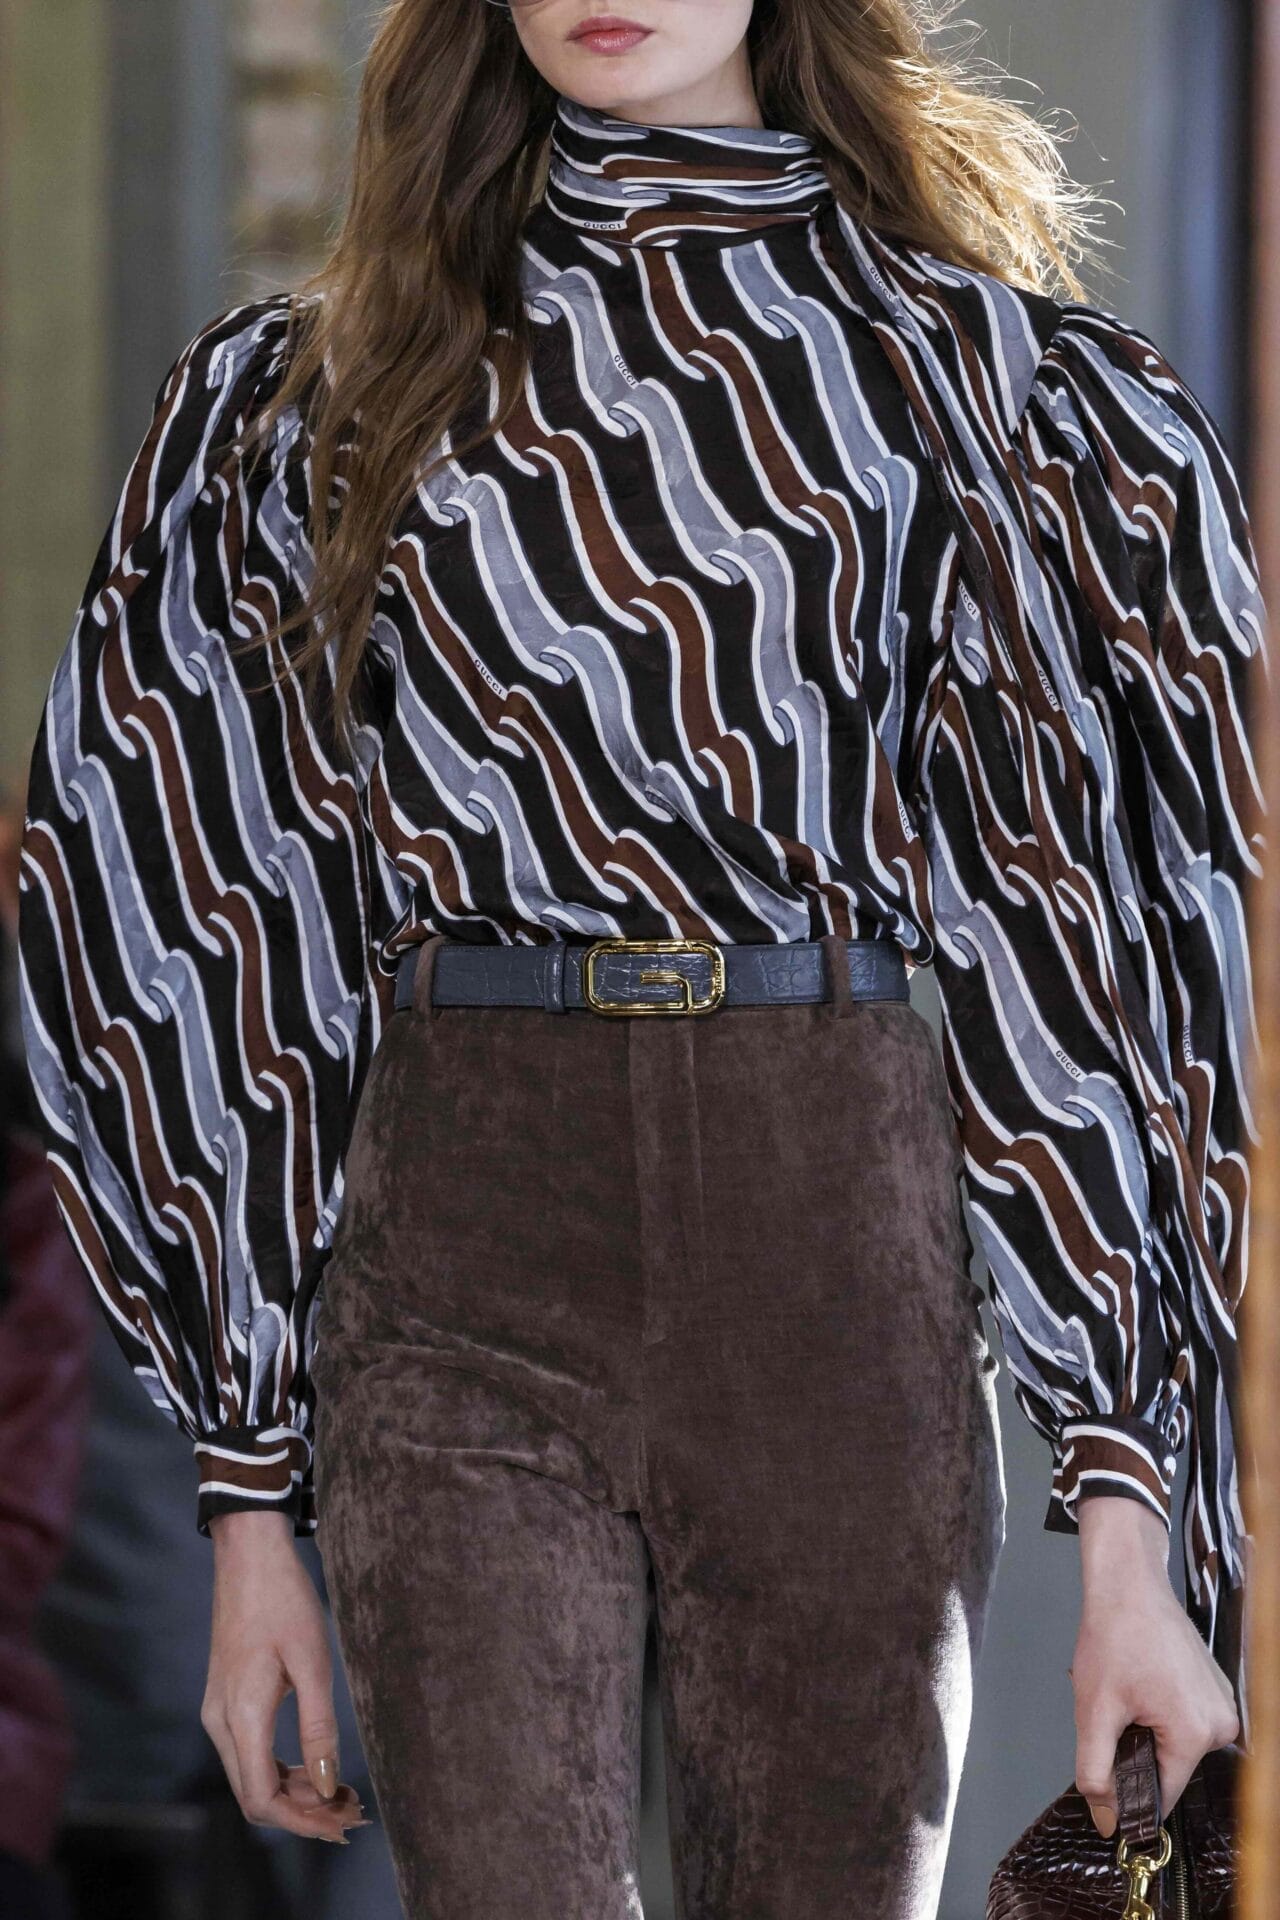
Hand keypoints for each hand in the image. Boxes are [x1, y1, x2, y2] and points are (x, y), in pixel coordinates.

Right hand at [202, 1510, 371, 1842]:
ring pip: (251, 1777)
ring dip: (293, 1792)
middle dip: (302, 1812)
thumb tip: (328, 1785)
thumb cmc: (284, 1600)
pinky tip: (314, 1764)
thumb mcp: (312, 1661)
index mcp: (240, 1715)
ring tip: (340, 1792)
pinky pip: (250, 1753)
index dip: (302, 1821)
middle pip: (255, 1795)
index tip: (342, 1822)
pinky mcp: (226, 1700)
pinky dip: (281, 1767)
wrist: (249, 1556)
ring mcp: (219, 1711)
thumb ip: (319, 1726)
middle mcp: (220, 1722)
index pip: (262, 1799)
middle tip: (350, 1812)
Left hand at [1071, 1495, 1238, 1838]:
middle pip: (1170, 1768)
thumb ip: (1096, 1771)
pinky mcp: (1215, 1690)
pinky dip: (1159, 1714)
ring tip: (1127, 1694)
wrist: (1129, 1584)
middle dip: (1135, 1752)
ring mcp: (1222, 1705)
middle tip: (1112, 1714)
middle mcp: (1220, 1724)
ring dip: (1146, 1732)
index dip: (1129, 1797)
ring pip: (1176, 1745)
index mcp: (1195, 1734)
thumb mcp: (1094, 1710)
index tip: (1105, 1785)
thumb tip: (1106, 1819)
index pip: (1163, 1795)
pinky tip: (1141, 1685)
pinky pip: (1185, 1722)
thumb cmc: (1114, 1636)